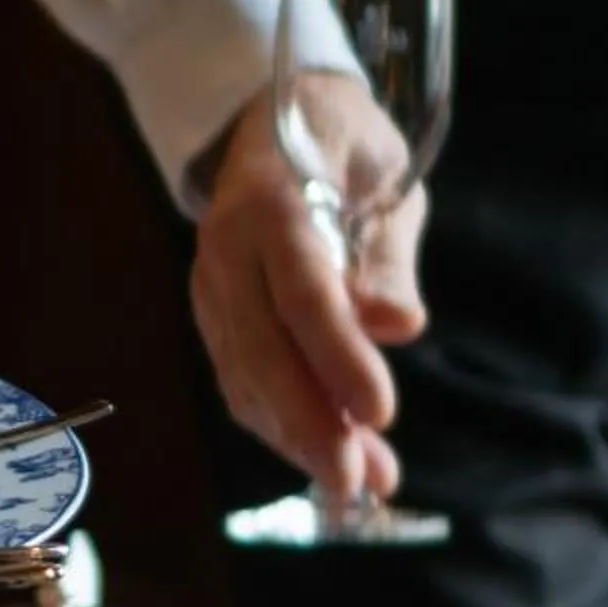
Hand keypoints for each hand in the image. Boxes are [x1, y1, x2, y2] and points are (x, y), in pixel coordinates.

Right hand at [190, 71, 426, 503]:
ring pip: (245, 378)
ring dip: (298, 438)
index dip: (339, 358)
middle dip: (311, 424)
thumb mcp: (386, 180)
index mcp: (270, 202)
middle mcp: (225, 251)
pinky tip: (320, 454)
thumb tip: (398, 329)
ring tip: (357, 484)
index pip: (303, 293)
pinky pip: (239, 382)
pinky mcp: (212, 317)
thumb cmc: (344, 147)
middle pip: (262, 352)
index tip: (381, 413)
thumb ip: (389, 260)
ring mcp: (210, 288)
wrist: (269, 122)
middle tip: (360, 482)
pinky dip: (279, 426)